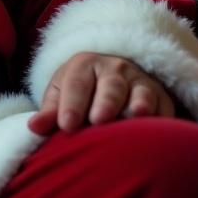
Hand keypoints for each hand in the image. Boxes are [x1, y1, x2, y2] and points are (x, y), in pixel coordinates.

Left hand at [28, 52, 174, 134]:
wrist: (111, 74)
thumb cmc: (80, 92)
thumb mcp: (61, 94)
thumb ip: (49, 112)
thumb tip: (33, 128)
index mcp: (84, 65)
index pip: (76, 83)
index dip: (71, 104)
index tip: (66, 126)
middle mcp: (114, 68)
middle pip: (110, 85)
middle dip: (105, 102)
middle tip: (98, 120)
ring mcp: (140, 80)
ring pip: (141, 92)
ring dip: (138, 104)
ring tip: (134, 117)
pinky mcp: (162, 96)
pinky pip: (164, 107)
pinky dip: (161, 118)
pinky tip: (157, 133)